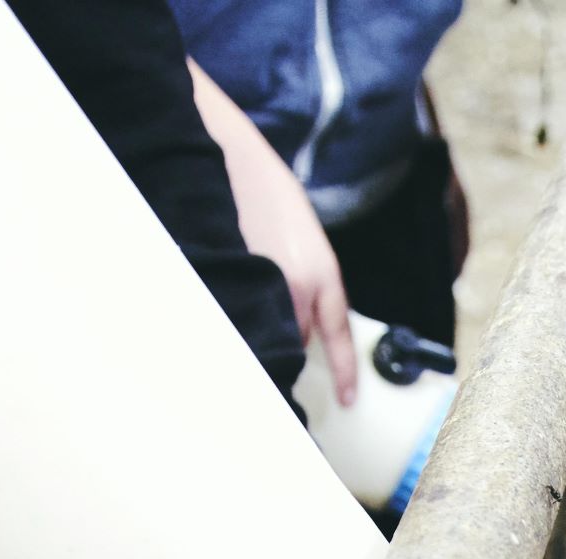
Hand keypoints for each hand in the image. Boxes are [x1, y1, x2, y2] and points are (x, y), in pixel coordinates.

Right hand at [189, 59, 358, 403]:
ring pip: (263, 332)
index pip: (337, 333)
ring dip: (254, 330)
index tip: (346, 400)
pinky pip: (234, 319)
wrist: (220, 150)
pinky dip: (230, 319)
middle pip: (294, 340)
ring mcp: (257, 284)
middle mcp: (293, 283)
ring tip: (236, 308)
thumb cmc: (258, 186)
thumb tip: (294, 320)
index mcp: (319, 270)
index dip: (344, 370)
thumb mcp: (298, 232)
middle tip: (267, 345)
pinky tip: (219, 307)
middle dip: (284, 343)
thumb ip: (304, 276)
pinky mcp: (224, 280)